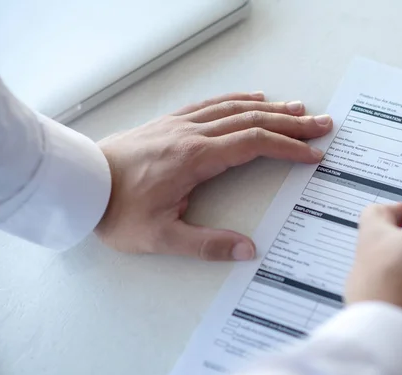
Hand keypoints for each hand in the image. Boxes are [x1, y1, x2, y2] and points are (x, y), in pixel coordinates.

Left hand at [95, 92, 332, 259]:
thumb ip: (207, 245)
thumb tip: (249, 251)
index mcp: (195, 159)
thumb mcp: (160, 238)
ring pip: (235, 108)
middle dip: (291, 123)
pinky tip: (253, 97)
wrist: (80, 185)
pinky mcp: (171, 122)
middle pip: (252, 120)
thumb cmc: (117, 212)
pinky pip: (212, 104)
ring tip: (299, 108)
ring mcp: (181, 123)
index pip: (254, 144)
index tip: (312, 154)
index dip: (288, 148)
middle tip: (321, 124)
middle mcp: (192, 134)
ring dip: (271, 107)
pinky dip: (238, 99)